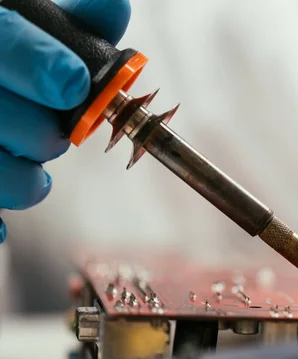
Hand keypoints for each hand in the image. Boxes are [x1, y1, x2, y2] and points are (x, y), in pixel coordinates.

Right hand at [0, 0, 130, 243]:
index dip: (38, 62)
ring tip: (38, 173)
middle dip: (43, 133)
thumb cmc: (10, 57)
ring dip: (24, 182)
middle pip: (1, 114)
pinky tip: (2, 229)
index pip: (2, 41)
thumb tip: (118, 11)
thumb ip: (78, 22)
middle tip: (59, 132)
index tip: (74, 84)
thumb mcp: (37, 28)